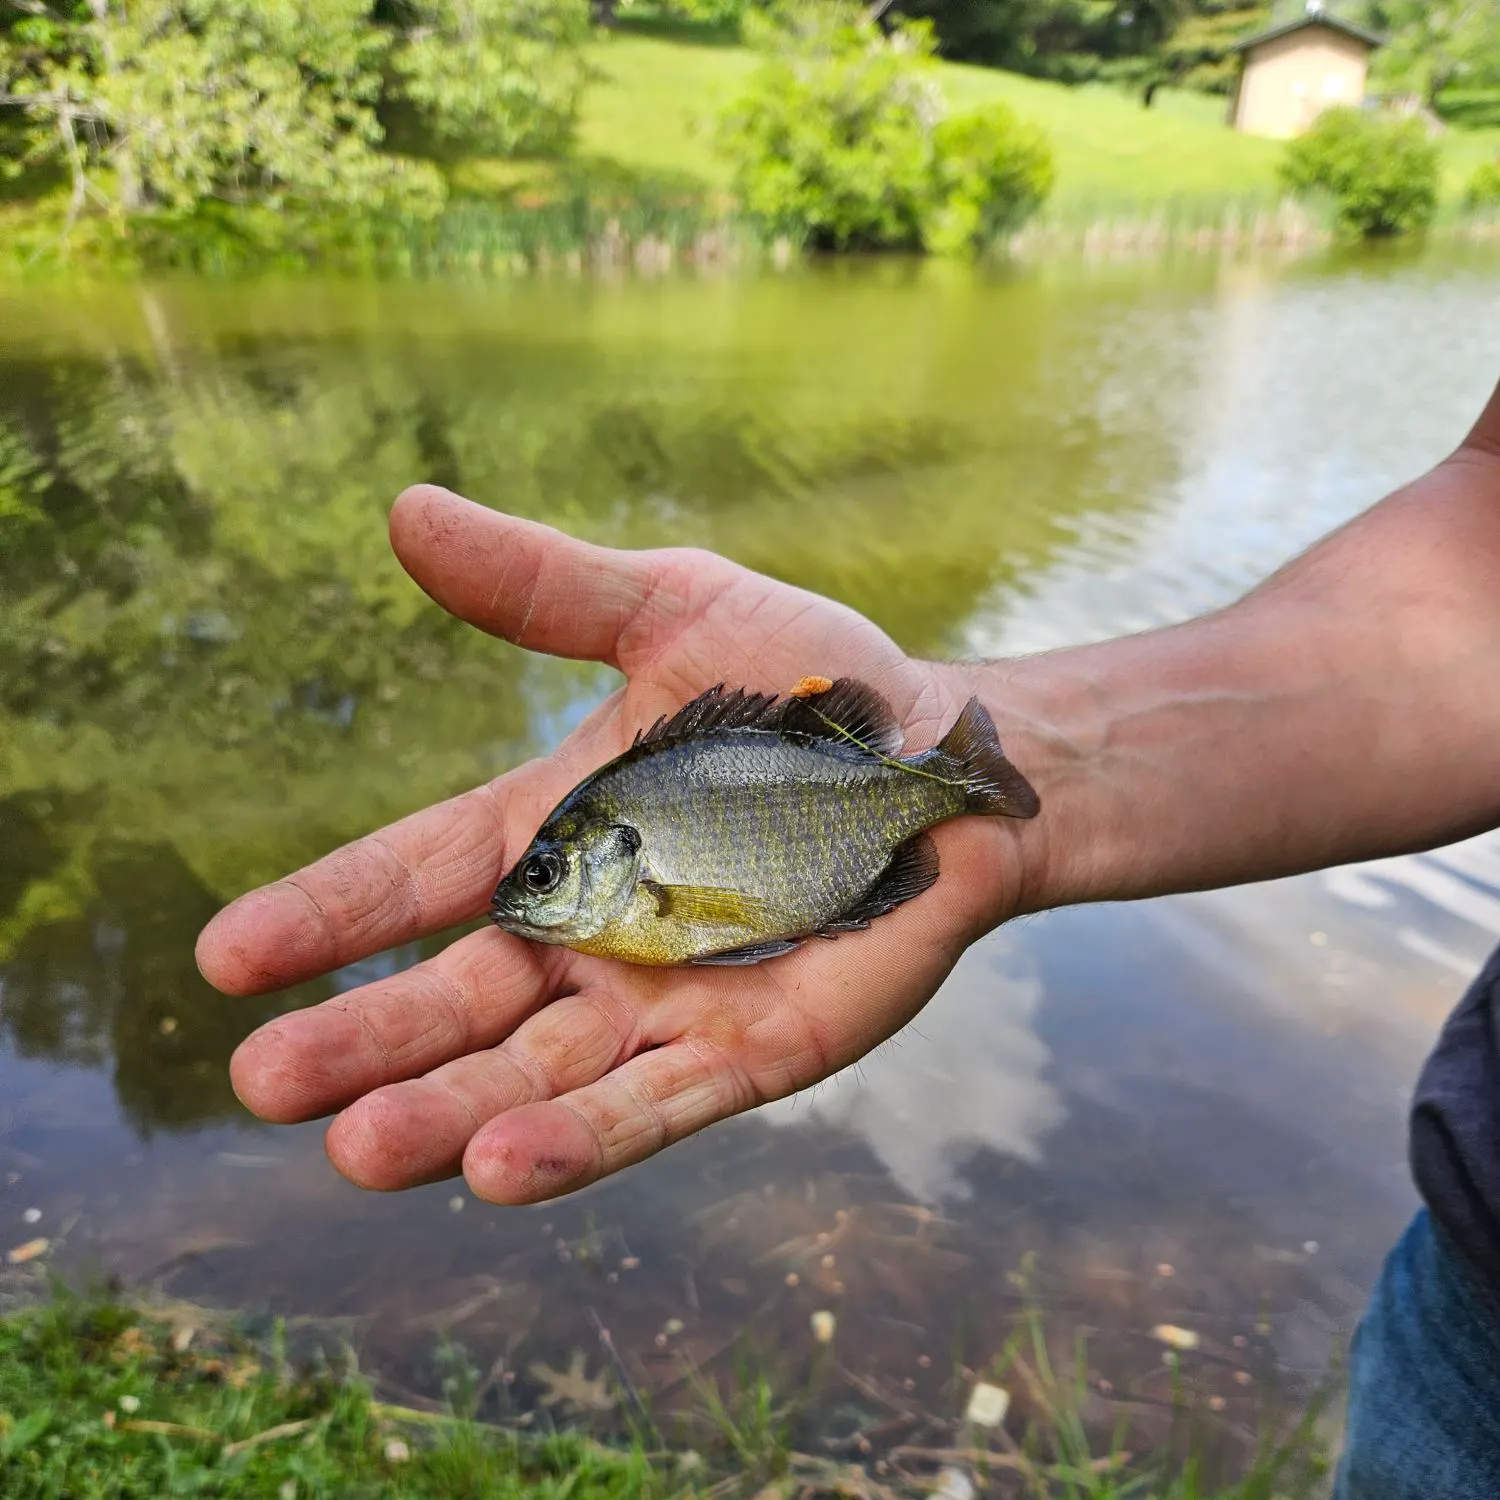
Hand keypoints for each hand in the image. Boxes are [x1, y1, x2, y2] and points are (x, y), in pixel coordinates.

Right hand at [197, 486, 1031, 1203]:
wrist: (947, 754)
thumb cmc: (808, 684)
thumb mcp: (671, 610)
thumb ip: (547, 589)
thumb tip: (404, 510)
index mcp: (554, 834)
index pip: (416, 878)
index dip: (326, 915)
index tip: (226, 956)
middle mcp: (591, 933)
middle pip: (458, 1002)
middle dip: (367, 1041)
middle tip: (266, 1083)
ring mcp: (664, 1001)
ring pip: (538, 1076)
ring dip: (452, 1114)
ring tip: (362, 1148)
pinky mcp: (751, 1053)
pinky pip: (657, 1106)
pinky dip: (584, 1140)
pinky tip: (502, 1170)